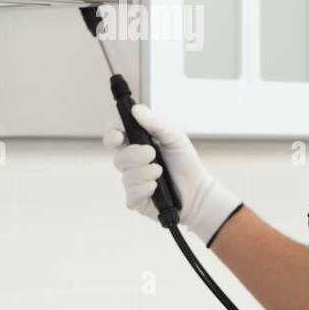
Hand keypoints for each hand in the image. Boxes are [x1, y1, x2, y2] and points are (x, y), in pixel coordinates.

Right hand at [102, 103, 242, 246]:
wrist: (197, 190)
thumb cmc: (184, 162)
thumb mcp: (175, 137)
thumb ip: (156, 123)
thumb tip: (136, 109)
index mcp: (136, 144)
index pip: (114, 136)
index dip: (111, 134)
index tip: (119, 136)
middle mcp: (130, 163)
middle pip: (118, 157)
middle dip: (135, 155)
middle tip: (152, 153)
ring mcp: (131, 182)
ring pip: (126, 176)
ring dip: (145, 172)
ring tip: (161, 172)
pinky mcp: (135, 200)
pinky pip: (131, 194)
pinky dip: (145, 189)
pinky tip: (156, 187)